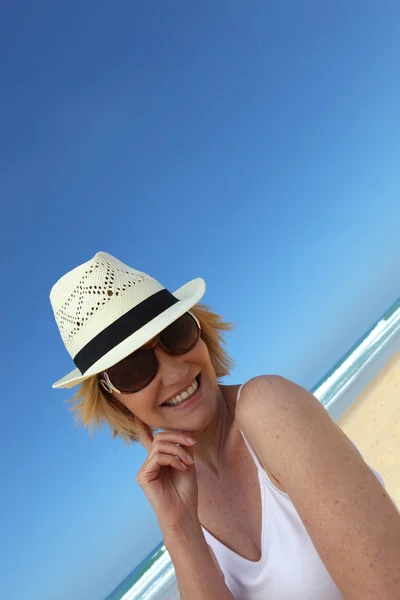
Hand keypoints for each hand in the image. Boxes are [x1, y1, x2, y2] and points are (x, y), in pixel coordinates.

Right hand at [135, 417, 198, 533]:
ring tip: (188, 462)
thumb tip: (187, 428)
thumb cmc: (186, 490)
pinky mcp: (143, 476)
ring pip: (159, 445)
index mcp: (158, 459)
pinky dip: (172, 459)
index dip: (142, 427)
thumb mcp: (187, 462)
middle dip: (178, 437)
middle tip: (193, 443)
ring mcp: (145, 469)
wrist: (184, 512)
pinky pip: (157, 456)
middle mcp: (149, 462)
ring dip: (178, 450)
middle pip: (160, 437)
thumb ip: (184, 446)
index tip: (136, 415)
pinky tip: (181, 468)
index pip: (149, 439)